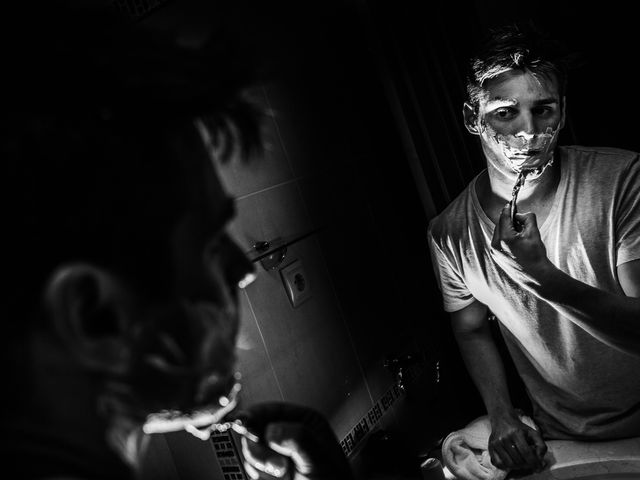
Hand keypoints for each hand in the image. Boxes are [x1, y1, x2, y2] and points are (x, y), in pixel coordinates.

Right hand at [235, 402, 353, 479]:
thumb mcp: (318, 458)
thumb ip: (297, 438)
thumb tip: (272, 430)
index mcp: (303, 422)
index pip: (270, 409)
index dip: (253, 416)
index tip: (245, 424)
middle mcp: (288, 435)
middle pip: (253, 432)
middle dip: (262, 451)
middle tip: (280, 467)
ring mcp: (276, 454)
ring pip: (250, 453)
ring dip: (263, 467)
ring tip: (285, 476)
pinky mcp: (268, 471)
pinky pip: (251, 470)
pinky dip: (261, 477)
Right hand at [488, 412, 546, 472]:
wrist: (502, 419)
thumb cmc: (520, 428)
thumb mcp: (533, 433)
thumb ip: (541, 446)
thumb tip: (540, 460)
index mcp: (516, 432)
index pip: (526, 452)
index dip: (534, 462)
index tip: (538, 467)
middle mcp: (504, 438)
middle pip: (518, 460)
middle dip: (526, 465)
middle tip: (529, 464)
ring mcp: (496, 443)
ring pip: (509, 463)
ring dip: (517, 467)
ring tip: (521, 463)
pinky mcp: (490, 446)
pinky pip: (498, 463)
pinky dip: (505, 467)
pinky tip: (511, 462)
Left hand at [491, 202, 550, 275]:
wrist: (536, 275)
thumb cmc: (536, 254)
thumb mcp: (534, 232)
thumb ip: (527, 218)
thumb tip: (520, 215)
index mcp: (504, 238)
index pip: (504, 218)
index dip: (508, 209)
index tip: (510, 204)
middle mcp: (496, 245)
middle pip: (500, 225)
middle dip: (508, 219)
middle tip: (517, 216)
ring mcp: (495, 252)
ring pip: (498, 233)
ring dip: (506, 228)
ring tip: (519, 228)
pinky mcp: (497, 257)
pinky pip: (498, 242)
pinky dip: (505, 237)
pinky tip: (515, 238)